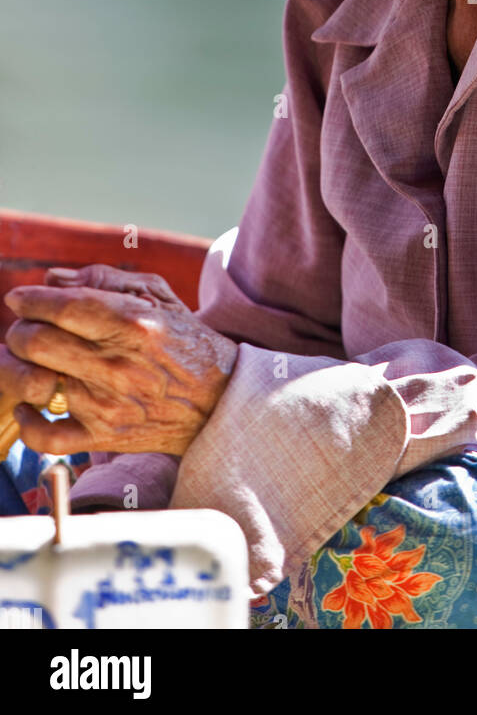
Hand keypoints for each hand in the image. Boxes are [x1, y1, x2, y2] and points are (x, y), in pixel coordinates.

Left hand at [1, 264, 237, 456]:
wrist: (218, 400)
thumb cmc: (185, 340)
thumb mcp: (158, 295)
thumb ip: (104, 279)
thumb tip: (53, 278)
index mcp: (134, 323)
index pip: (64, 306)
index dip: (31, 299)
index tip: (19, 298)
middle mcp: (118, 364)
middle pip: (38, 341)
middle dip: (21, 329)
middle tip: (26, 327)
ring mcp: (108, 404)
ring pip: (35, 381)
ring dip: (22, 366)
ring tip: (31, 359)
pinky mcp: (104, 436)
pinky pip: (46, 435)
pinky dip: (28, 419)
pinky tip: (31, 403)